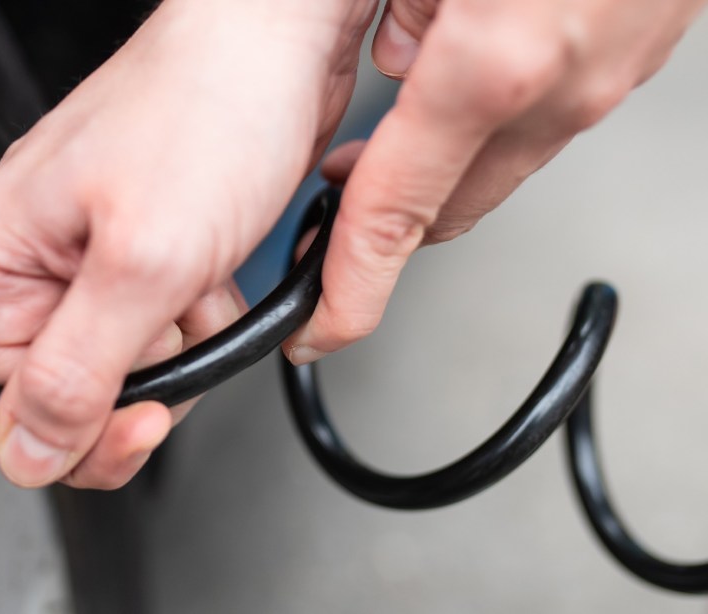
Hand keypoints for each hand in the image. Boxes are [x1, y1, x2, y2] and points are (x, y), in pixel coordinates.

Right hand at [0, 0, 376, 487]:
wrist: (277, 41)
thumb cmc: (208, 107)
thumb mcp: (144, 259)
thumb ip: (79, 371)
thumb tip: (29, 452)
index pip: (7, 398)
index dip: (77, 427)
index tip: (146, 415)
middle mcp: (31, 257)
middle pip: (66, 387)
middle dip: (138, 383)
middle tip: (183, 340)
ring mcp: (88, 252)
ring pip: (122, 362)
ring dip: (179, 348)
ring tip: (204, 290)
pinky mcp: (141, 246)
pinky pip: (159, 325)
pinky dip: (199, 318)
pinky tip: (218, 279)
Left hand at [284, 0, 705, 363]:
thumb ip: (403, 12)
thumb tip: (394, 56)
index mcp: (492, 61)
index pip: (392, 212)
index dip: (349, 285)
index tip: (322, 325)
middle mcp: (559, 85)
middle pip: (448, 207)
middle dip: (386, 220)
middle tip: (332, 203)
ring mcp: (606, 75)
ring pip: (498, 161)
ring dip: (439, 154)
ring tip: (397, 108)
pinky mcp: (634, 55)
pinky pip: (545, 112)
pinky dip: (495, 108)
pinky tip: (476, 54)